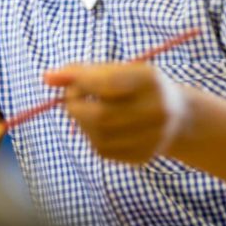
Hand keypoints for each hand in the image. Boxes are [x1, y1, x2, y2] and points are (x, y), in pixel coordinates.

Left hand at [44, 63, 188, 163]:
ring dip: (82, 122)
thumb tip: (47, 77)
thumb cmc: (139, 87)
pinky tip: (100, 126)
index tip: (64, 81)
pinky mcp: (143, 156)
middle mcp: (156, 110)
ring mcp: (152, 136)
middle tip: (71, 97)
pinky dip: (92, 136)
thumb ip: (84, 72)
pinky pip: (103, 149)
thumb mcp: (119, 70)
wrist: (178, 116)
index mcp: (151, 80)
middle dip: (75, 106)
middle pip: (100, 115)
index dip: (79, 83)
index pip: (108, 83)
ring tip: (86, 109)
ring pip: (98, 135)